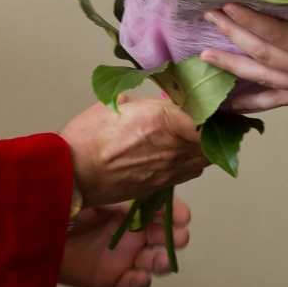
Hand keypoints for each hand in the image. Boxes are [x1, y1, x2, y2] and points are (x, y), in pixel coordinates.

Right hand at [61, 94, 207, 206]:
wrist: (72, 173)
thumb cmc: (89, 135)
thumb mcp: (119, 103)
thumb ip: (151, 103)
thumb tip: (168, 101)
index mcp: (162, 120)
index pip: (208, 117)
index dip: (214, 109)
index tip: (212, 101)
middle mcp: (172, 147)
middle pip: (212, 139)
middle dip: (214, 127)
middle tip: (210, 116)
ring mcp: (169, 169)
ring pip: (205, 158)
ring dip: (206, 145)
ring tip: (198, 133)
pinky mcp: (163, 185)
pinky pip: (191, 171)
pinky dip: (193, 160)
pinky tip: (183, 151)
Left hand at [61, 197, 191, 286]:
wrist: (36, 234)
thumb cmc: (64, 208)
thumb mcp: (93, 193)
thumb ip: (118, 194)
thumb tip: (146, 186)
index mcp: (131, 208)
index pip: (161, 209)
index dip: (174, 212)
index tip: (183, 216)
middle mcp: (132, 232)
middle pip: (164, 237)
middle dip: (174, 237)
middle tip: (179, 237)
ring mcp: (124, 255)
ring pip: (155, 261)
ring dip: (163, 261)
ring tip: (161, 261)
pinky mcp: (112, 277)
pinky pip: (133, 283)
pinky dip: (141, 282)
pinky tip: (140, 277)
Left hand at [200, 0, 287, 110]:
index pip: (276, 35)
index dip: (248, 20)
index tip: (226, 4)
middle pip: (262, 55)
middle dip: (232, 35)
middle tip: (209, 17)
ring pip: (262, 79)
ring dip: (232, 66)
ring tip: (205, 56)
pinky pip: (275, 100)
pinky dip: (251, 102)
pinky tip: (230, 104)